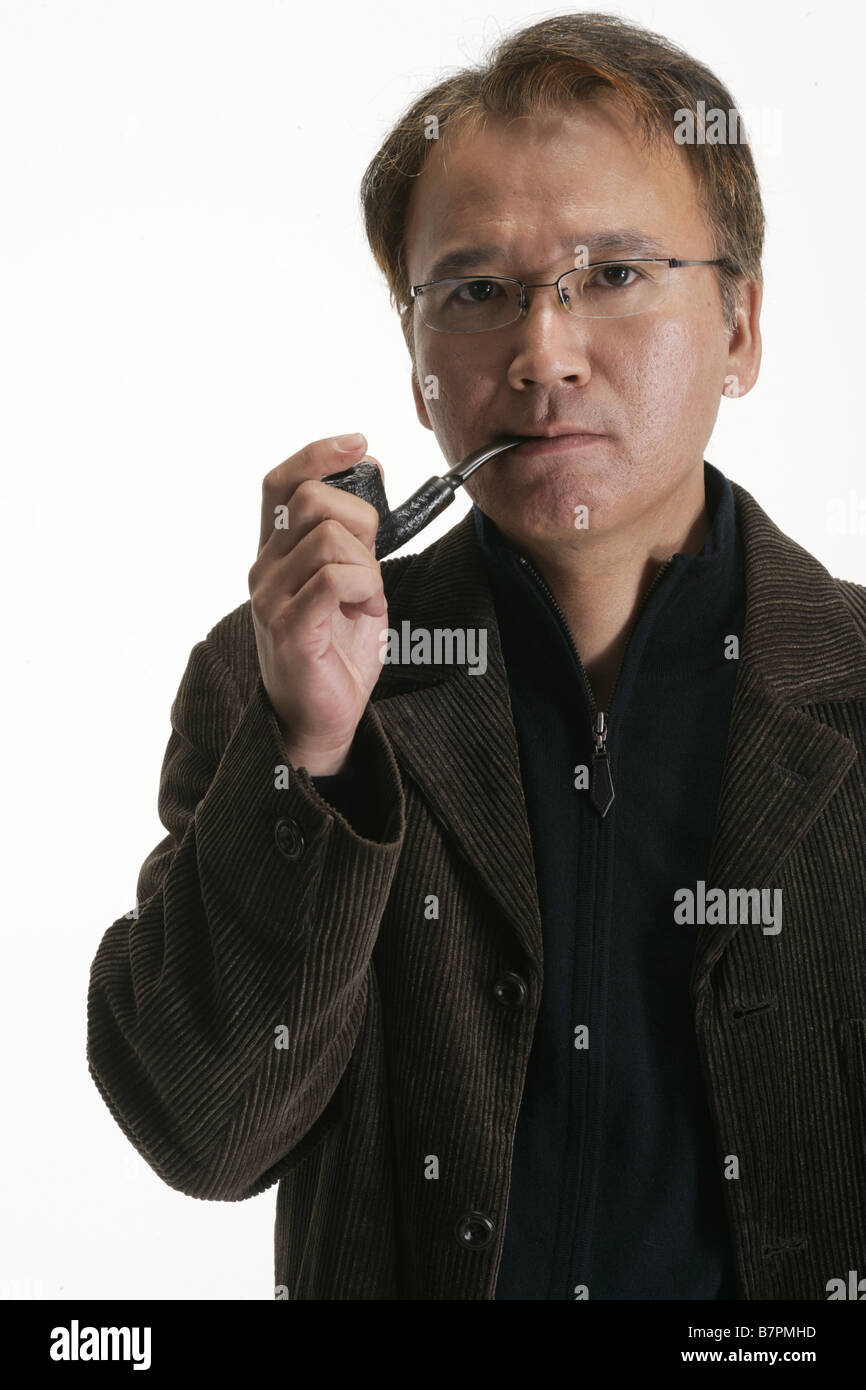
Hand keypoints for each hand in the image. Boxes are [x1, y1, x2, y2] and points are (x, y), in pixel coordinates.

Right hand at [248, 433, 386, 774]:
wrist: (320, 719)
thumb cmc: (336, 651)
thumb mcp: (352, 581)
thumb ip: (353, 537)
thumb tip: (368, 471)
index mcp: (276, 552)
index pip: (282, 481)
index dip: (318, 454)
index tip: (358, 444)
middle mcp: (264, 568)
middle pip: (312, 500)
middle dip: (359, 519)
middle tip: (370, 560)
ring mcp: (271, 597)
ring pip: (330, 539)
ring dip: (366, 565)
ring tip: (364, 599)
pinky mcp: (287, 627)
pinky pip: (334, 579)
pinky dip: (364, 587)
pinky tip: (363, 609)